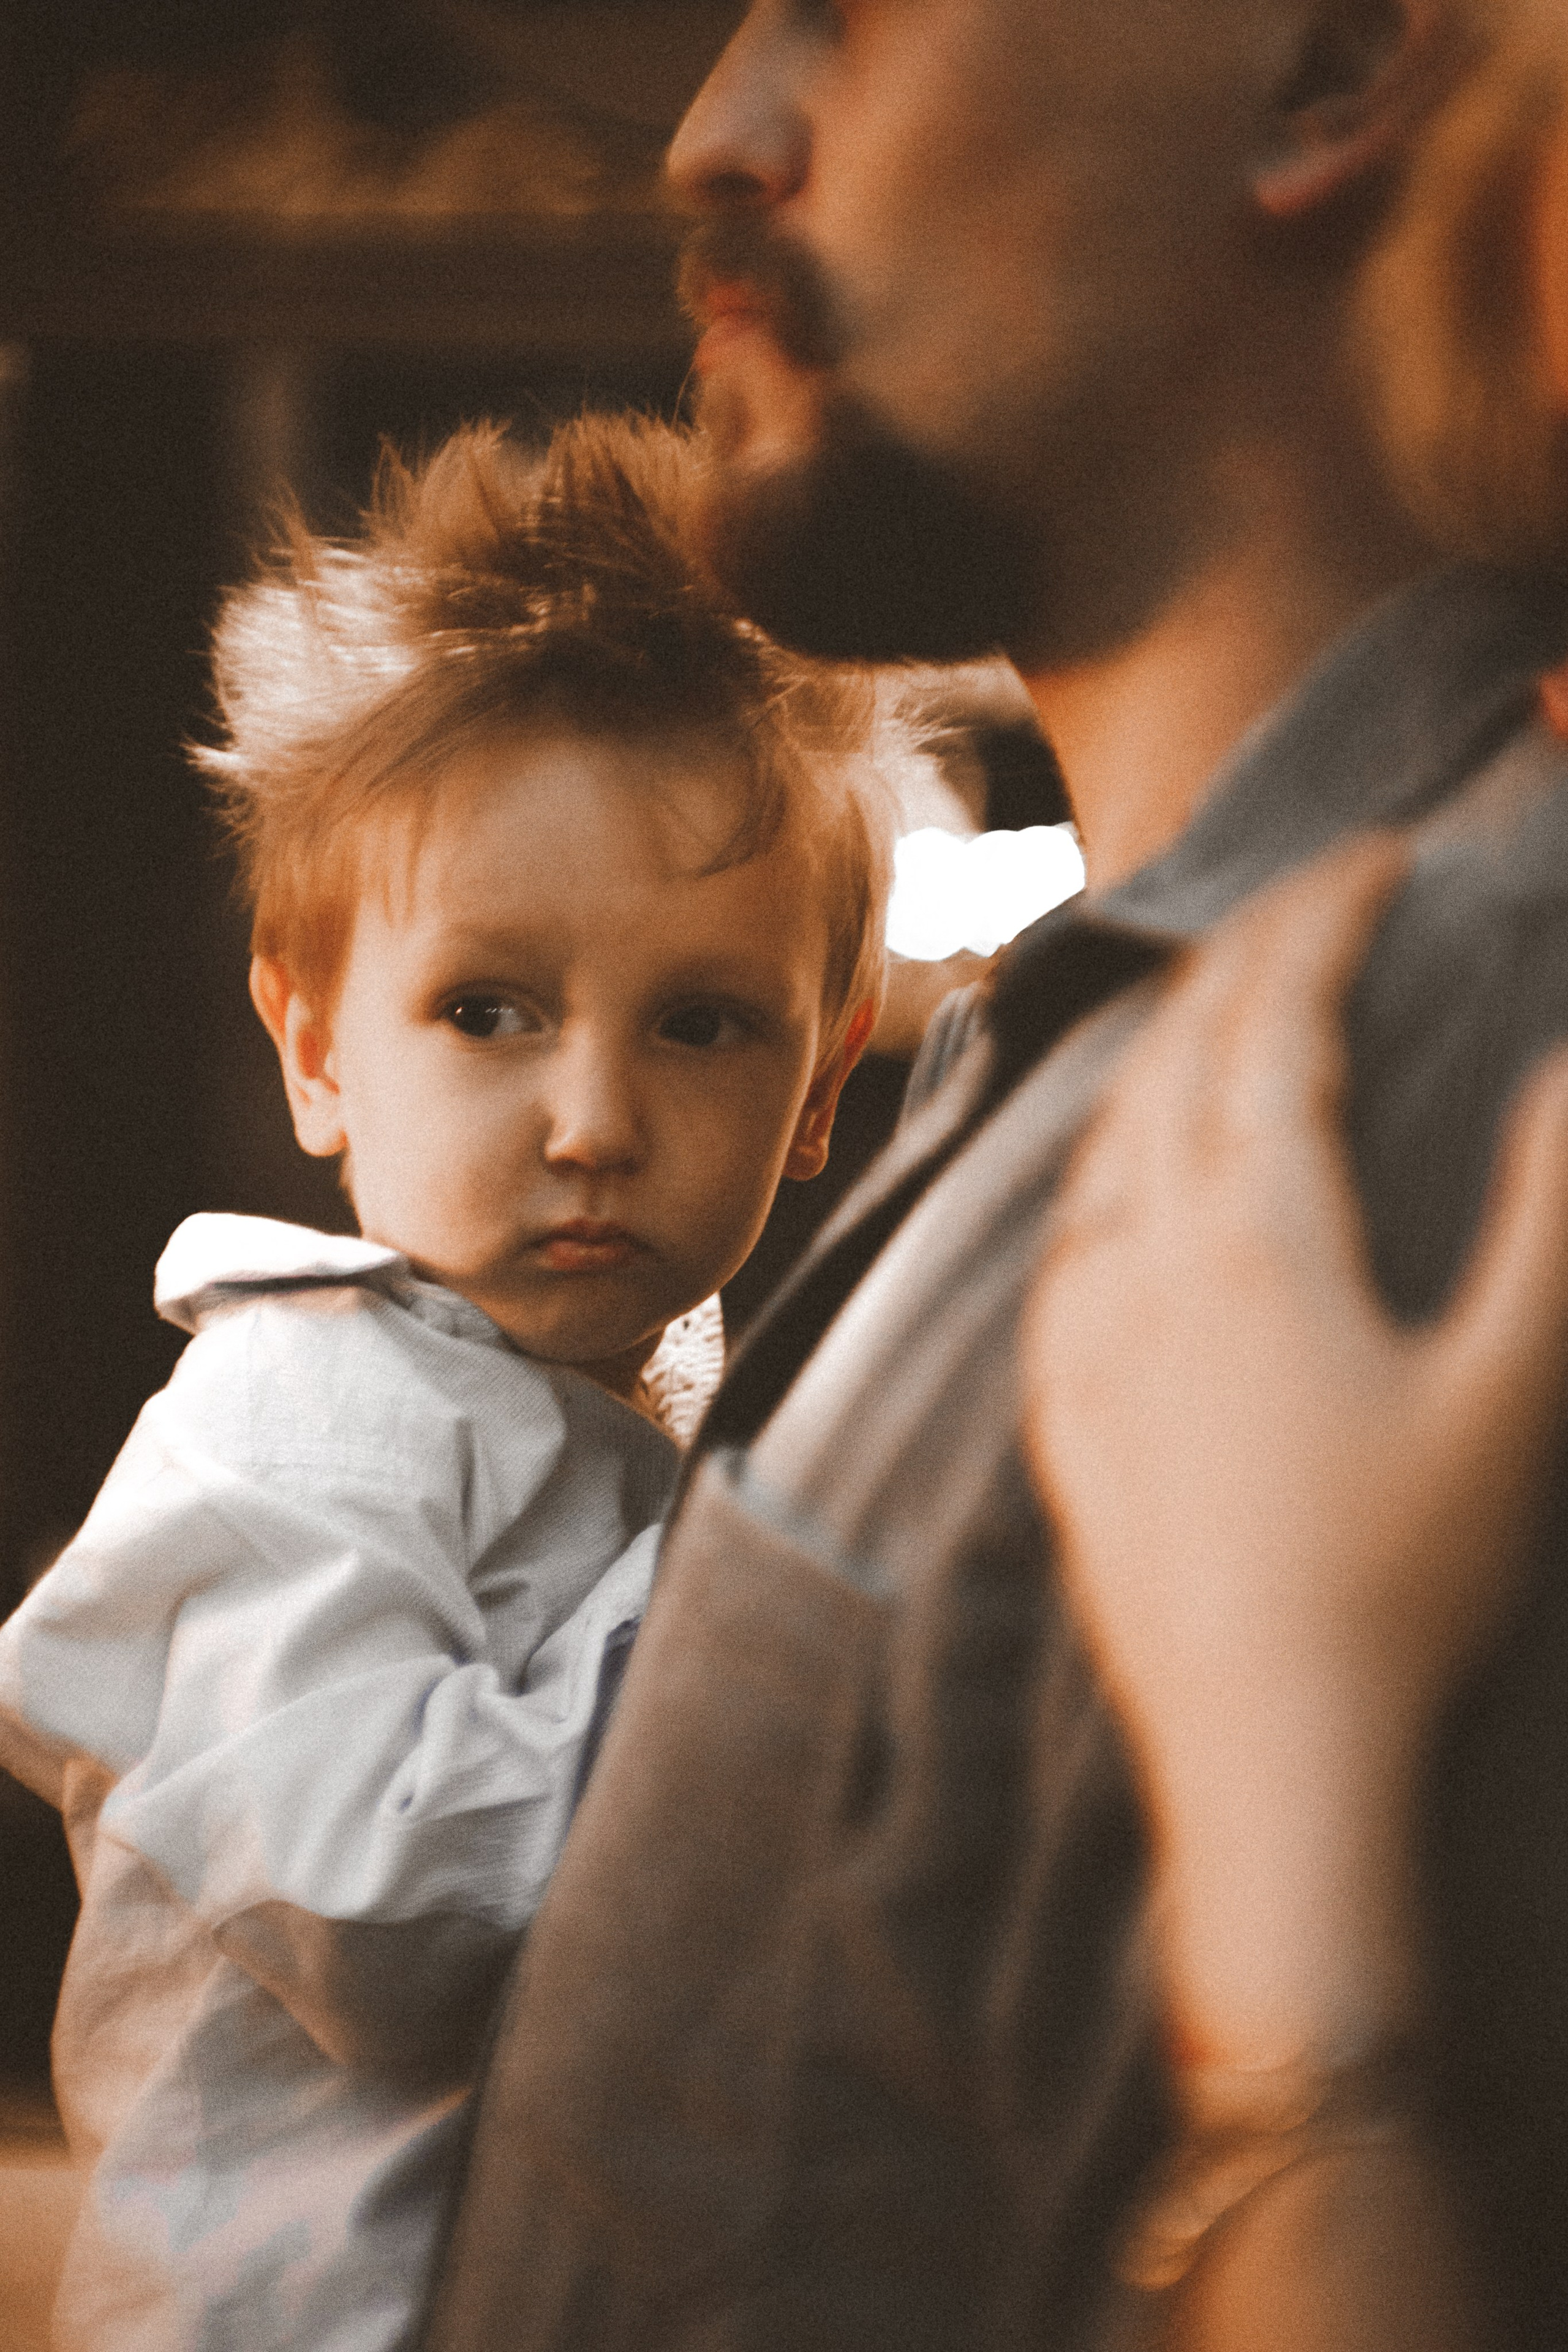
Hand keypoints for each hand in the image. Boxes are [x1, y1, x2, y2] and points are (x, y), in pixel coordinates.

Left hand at [1020, 834, 1567, 2069]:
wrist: (1273, 1754)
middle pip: (1179, 1059)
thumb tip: (1567, 1065)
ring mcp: (1086, 1339)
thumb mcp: (1511, 1392)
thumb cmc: (1406, 1580)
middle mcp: (1145, 1264)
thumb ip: (1548, 1216)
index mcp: (1256, 1237)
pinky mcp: (1061, 1411)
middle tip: (1310, 895)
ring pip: (1107, 1139)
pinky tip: (1128, 1174)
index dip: (1324, 920)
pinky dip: (1105, 1160)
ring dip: (1165, 1046)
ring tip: (1222, 1001)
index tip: (1372, 854)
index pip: (1277, 1026)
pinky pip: (1064, 1238)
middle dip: (1242, 953)